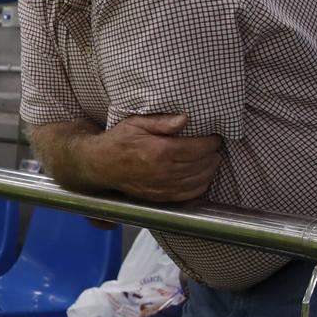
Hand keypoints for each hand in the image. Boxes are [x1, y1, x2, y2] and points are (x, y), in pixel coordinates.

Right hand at [93, 114, 220, 201]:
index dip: (212, 142)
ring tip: (211, 160)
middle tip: (215, 148)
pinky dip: (201, 186)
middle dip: (213, 155)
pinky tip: (203, 177)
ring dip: (210, 170)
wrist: (100, 165)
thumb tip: (185, 119)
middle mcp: (163, 171)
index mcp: (160, 151)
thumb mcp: (137, 123)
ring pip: (199, 181)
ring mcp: (162, 187)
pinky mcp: (160, 197)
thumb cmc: (119, 141)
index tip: (215, 137)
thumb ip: (162, 121)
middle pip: (202, 165)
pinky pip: (189, 194)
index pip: (198, 148)